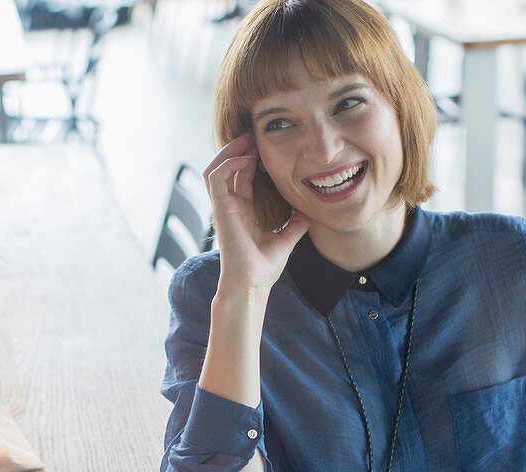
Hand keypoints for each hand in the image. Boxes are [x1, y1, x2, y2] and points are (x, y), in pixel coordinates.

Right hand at [203, 133, 309, 297]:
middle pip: (228, 168)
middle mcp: (230, 206)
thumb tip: (310, 214)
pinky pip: (216, 176)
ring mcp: (223, 207)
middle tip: (254, 134)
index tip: (265, 146)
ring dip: (229, 151)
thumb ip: (295, 225)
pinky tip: (247, 159)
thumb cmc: (263, 268)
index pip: (243, 177)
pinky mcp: (219, 208)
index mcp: (243, 211)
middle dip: (239, 148)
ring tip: (246, 139)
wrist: (252, 283)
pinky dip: (229, 163)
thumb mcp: (286, 240)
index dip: (251, 159)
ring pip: (216, 168)